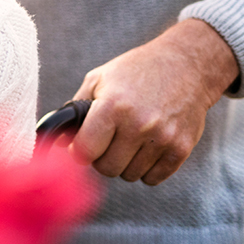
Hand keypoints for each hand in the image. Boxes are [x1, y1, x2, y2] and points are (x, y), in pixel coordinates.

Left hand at [69, 19, 238, 184]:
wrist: (186, 65)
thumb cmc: (135, 71)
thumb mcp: (98, 79)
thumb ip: (75, 109)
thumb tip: (57, 140)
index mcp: (112, 106)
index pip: (85, 151)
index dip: (78, 151)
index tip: (80, 147)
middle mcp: (138, 124)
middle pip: (107, 168)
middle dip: (101, 158)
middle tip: (106, 142)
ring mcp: (162, 138)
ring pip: (130, 175)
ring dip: (125, 163)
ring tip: (128, 140)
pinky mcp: (181, 148)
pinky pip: (153, 178)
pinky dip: (146, 169)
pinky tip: (145, 148)